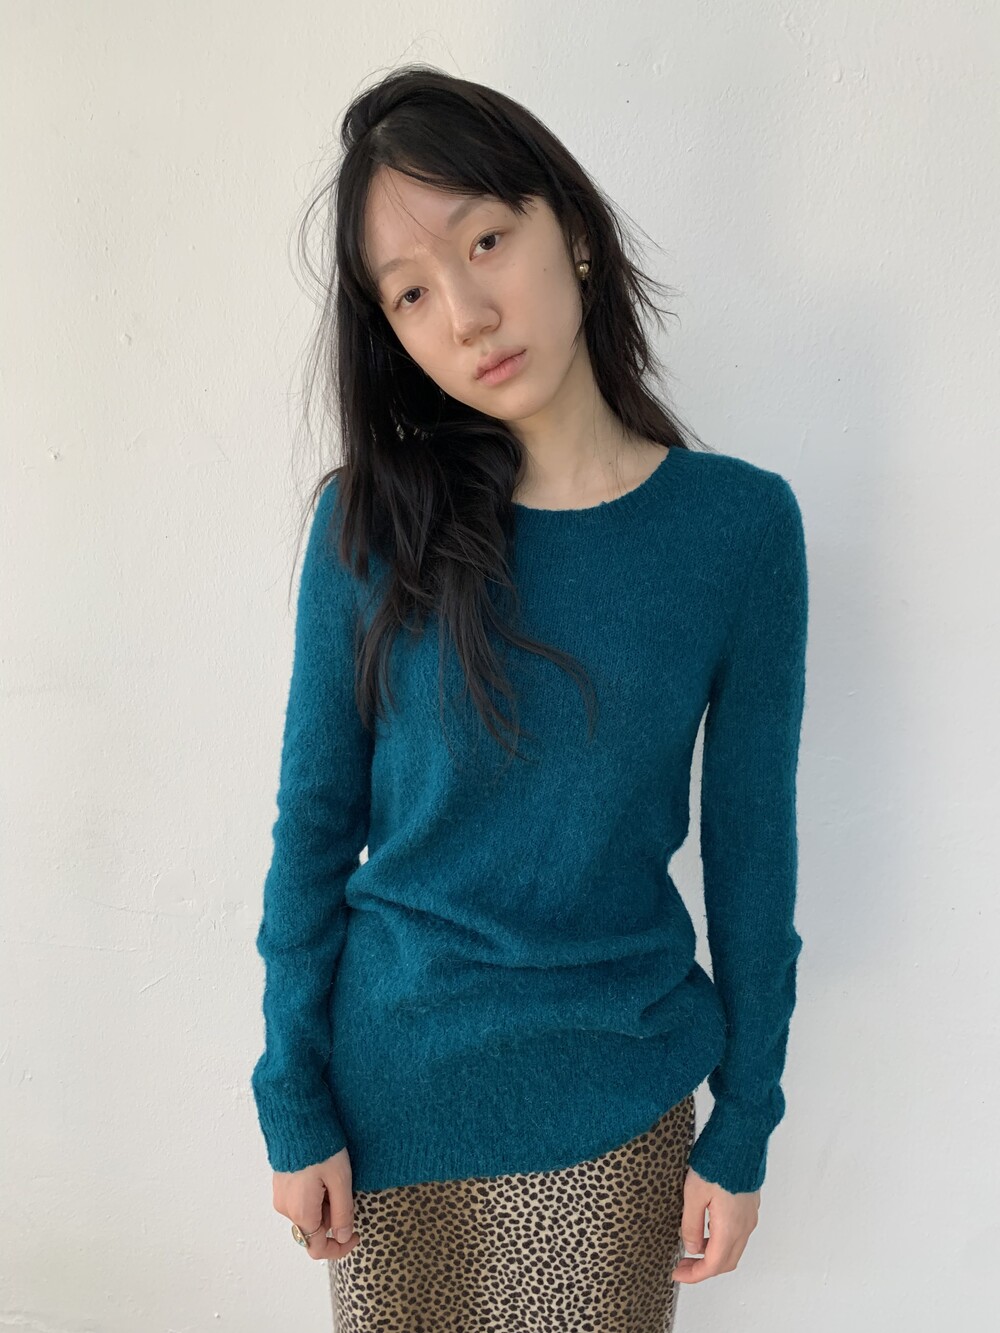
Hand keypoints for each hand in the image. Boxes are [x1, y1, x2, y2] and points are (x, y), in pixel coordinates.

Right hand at [272, 1145, 359, 1260]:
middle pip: (314, 1229)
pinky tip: (321, 1174)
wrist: (298, 1119)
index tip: (356, 1235)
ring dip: (324, 1204)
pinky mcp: (281, 1184)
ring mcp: (281, 1196)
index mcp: (301, 1213)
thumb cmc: (321, 1148)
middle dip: (333, 1216)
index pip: (318, 1248)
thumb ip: (342, 1213)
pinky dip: (314, 1195)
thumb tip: (343, 1237)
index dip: (340, 1247)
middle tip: (344, 1189)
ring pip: (308, 1214)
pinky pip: (300, 1201)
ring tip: (332, 1177)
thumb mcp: (340, 1181)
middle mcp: (286, 1209)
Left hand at [671, 1166, 759, 1282]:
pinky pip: (738, 1233)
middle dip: (703, 1268)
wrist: (739, 1138)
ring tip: (692, 1246)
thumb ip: (691, 1225)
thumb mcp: (693, 1194)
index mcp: (729, 1228)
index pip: (713, 1265)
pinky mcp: (750, 1205)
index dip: (694, 1275)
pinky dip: (722, 1240)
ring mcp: (749, 1216)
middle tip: (682, 1264)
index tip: (677, 1274)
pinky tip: (706, 1227)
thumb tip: (691, 1248)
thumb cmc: (716, 1162)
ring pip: (733, 1248)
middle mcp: (744, 1226)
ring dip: (713, 1254)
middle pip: (726, 1262)